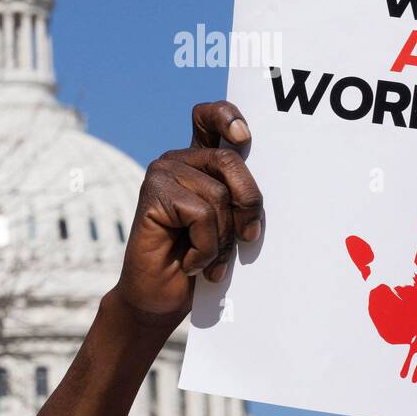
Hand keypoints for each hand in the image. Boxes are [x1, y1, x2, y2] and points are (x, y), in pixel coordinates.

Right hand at [114, 101, 263, 328]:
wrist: (161, 298)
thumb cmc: (201, 261)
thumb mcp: (229, 224)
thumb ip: (239, 197)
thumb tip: (264, 186)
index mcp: (200, 162)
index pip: (209, 117)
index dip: (227, 117)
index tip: (244, 137)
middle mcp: (179, 161)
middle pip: (229, 160)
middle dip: (248, 202)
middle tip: (248, 238)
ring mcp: (162, 174)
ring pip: (218, 195)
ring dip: (223, 238)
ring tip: (210, 260)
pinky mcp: (152, 194)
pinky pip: (201, 214)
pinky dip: (205, 248)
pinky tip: (191, 263)